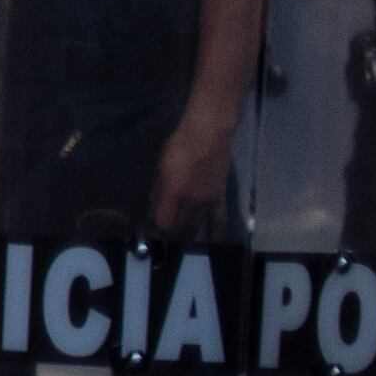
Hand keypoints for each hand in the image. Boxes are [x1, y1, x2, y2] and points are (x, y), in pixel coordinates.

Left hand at [153, 106, 237, 237]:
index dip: (159, 226)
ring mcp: (208, 202)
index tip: (155, 225)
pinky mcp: (221, 198)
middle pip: (180, 227)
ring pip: (197, 227)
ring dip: (189, 233)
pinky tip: (213, 240)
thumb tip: (154, 206)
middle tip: (167, 230)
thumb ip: (158, 190)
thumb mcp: (161, 167)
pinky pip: (219, 221)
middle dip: (172, 232)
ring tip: (183, 235)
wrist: (208, 135)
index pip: (164, 222)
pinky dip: (215, 233)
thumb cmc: (179, 146)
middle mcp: (191, 202)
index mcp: (174, 194)